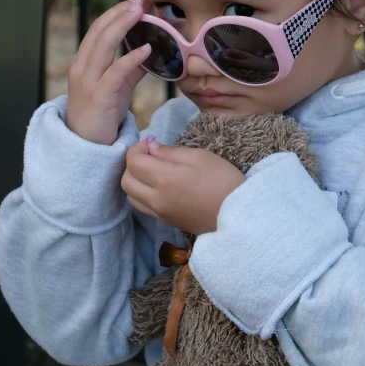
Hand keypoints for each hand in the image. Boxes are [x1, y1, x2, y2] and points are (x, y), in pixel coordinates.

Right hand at [66, 0, 151, 144]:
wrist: (85, 145)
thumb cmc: (101, 115)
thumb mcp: (117, 87)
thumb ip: (130, 70)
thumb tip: (149, 52)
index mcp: (85, 62)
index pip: (98, 28)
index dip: (117, 12)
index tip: (137, 1)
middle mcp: (82, 67)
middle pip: (99, 30)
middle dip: (120, 12)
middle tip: (141, 0)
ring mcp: (89, 80)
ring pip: (103, 44)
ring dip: (123, 25)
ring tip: (141, 12)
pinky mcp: (100, 96)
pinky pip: (116, 71)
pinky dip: (131, 58)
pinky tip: (147, 49)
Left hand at [122, 139, 244, 233]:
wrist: (238, 215)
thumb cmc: (223, 180)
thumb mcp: (200, 156)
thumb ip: (171, 152)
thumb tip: (151, 148)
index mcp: (164, 178)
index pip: (133, 161)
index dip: (137, 148)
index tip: (151, 143)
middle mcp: (155, 198)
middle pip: (126, 180)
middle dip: (133, 164)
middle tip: (150, 156)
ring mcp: (159, 213)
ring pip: (131, 196)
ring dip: (135, 181)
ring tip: (153, 172)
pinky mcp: (166, 221)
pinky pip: (142, 207)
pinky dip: (142, 194)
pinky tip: (158, 187)